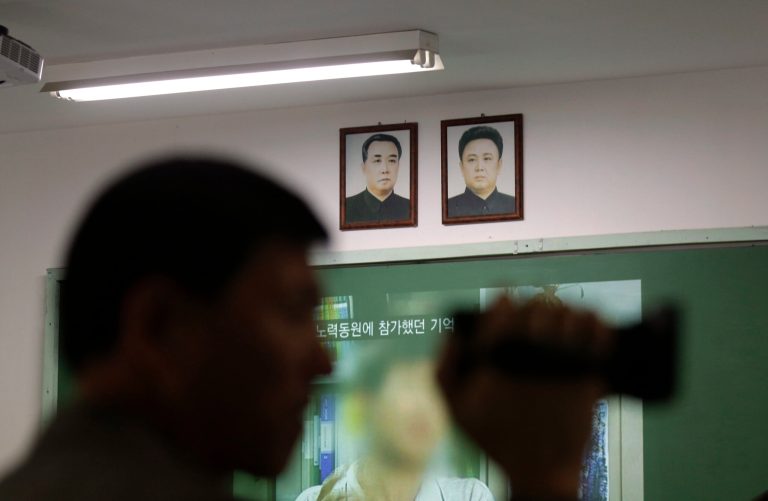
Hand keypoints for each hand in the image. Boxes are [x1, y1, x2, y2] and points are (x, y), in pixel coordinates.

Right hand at [436, 296, 609, 498]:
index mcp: (497, 354)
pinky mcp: (589, 372)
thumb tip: (453, 333)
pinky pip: (598, 331)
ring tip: (560, 324)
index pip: (504, 304)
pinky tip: (588, 328)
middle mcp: (530, 351)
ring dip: (564, 313)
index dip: (506, 299)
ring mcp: (563, 360)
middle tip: (535, 319)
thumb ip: (444, 368)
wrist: (542, 472)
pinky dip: (596, 323)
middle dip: (535, 308)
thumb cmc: (497, 440)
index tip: (508, 304)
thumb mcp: (456, 409)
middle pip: (538, 304)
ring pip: (568, 312)